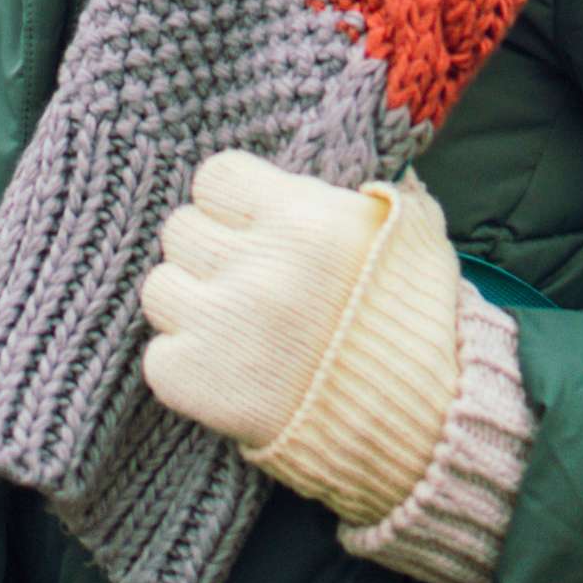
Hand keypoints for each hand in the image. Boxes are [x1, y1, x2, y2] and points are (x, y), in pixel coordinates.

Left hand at [140, 149, 460, 525]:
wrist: (424, 427)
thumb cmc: (418, 323)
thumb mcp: (414, 235)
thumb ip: (372, 192)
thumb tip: (354, 155)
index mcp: (303, 220)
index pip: (216, 177)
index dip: (233, 202)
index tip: (252, 225)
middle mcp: (256, 266)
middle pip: (182, 229)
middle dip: (211, 251)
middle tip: (249, 281)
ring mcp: (222, 326)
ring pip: (160, 288)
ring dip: (193, 306)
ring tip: (237, 328)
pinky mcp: (198, 382)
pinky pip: (158, 355)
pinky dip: (187, 365)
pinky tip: (231, 371)